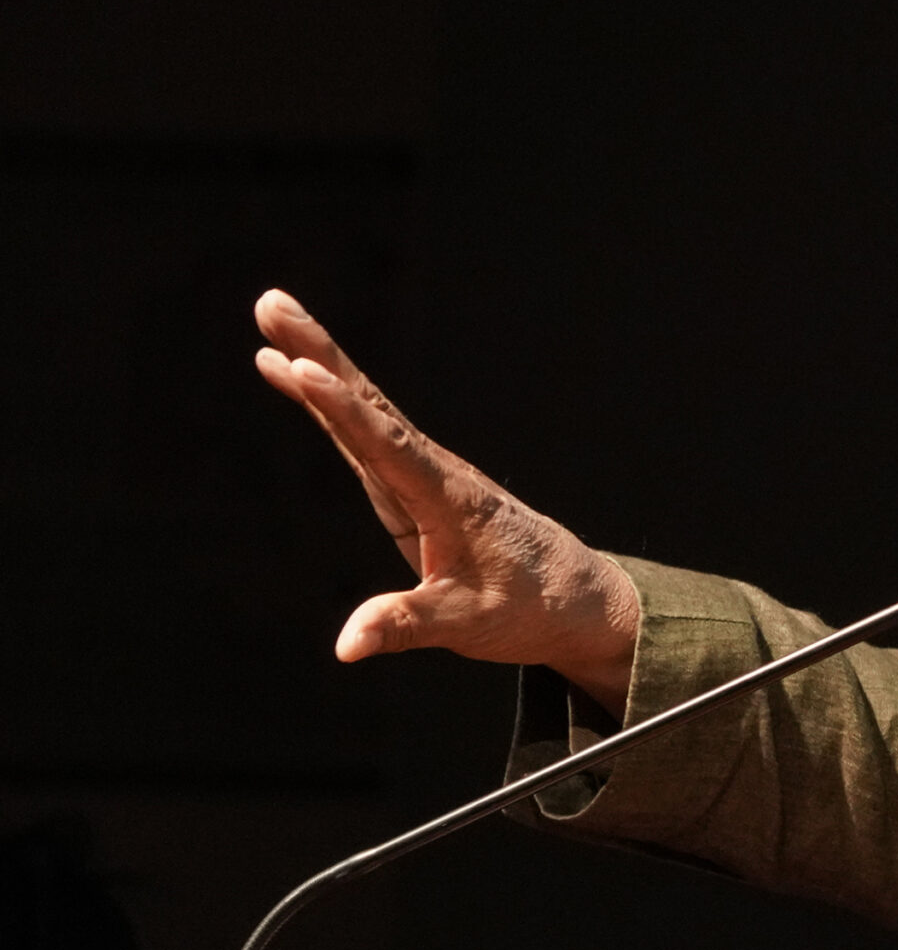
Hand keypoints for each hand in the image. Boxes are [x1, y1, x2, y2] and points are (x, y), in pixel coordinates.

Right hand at [252, 289, 638, 713]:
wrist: (575, 599)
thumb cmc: (528, 608)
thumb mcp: (468, 625)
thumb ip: (406, 625)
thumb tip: (346, 646)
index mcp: (448, 499)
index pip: (388, 447)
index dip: (345, 409)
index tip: (304, 367)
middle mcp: (434, 471)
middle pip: (369, 405)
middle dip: (321, 354)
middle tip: (273, 304)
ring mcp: (422, 472)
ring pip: (363, 408)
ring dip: (317, 361)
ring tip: (271, 315)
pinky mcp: (412, 483)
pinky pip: (361, 431)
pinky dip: (325, 400)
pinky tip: (288, 372)